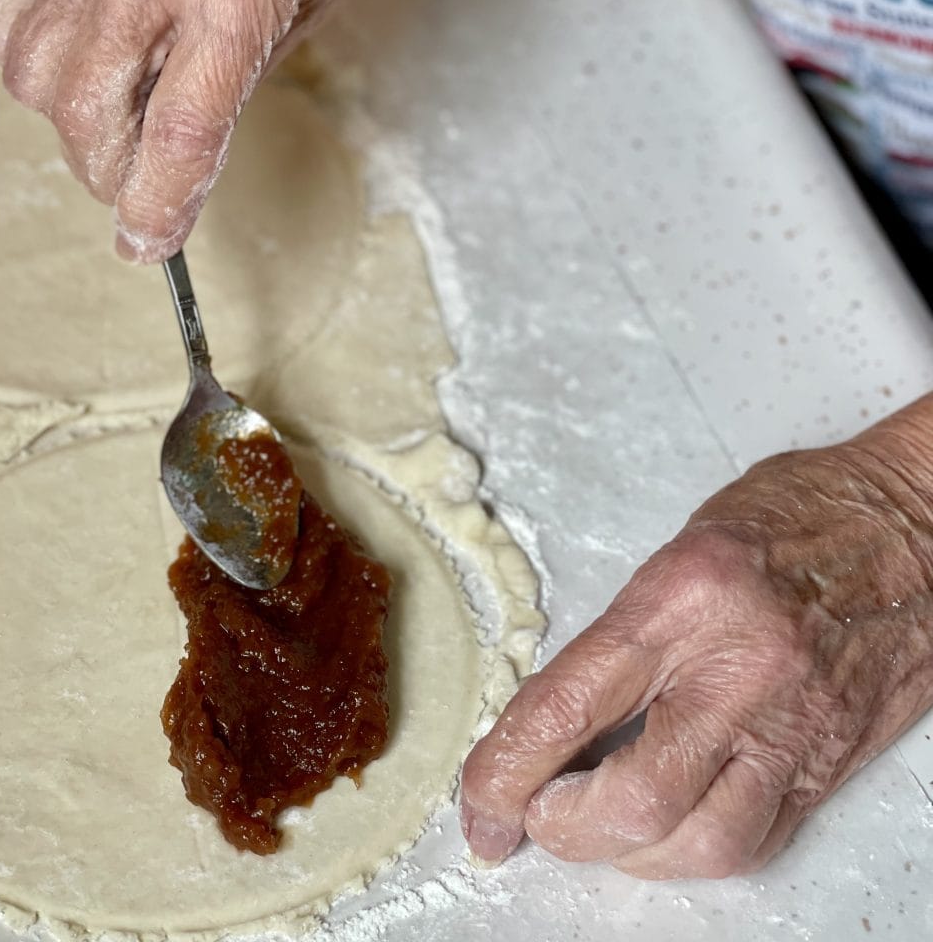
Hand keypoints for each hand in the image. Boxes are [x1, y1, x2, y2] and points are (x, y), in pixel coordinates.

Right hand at [0, 0, 388, 262]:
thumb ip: (248, 69)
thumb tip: (180, 152)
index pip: (181, 134)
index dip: (159, 206)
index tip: (149, 245)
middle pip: (92, 116)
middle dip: (114, 179)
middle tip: (140, 196)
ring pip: (36, 77)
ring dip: (74, 132)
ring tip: (118, 134)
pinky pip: (8, 21)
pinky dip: (34, 70)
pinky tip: (83, 76)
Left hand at [461, 395, 932, 877]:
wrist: (912, 525)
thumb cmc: (796, 516)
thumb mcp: (681, 549)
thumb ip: (622, 635)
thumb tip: (559, 713)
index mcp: (686, 595)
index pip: (569, 703)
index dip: (506, 768)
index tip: (479, 799)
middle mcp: (742, 667)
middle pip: (636, 800)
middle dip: (561, 828)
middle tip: (532, 816)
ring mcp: (796, 721)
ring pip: (700, 843)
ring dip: (627, 853)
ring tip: (596, 824)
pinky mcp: (832, 760)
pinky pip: (756, 840)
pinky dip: (692, 849)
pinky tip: (666, 825)